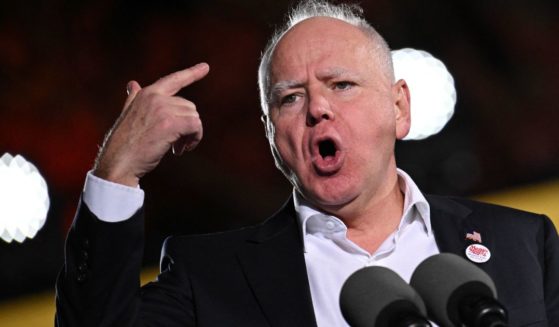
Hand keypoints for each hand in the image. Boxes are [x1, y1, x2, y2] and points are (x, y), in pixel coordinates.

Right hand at [93, 63, 209, 186]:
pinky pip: (196, 126)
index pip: (173, 80)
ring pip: (194, 117)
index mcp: (146, 94)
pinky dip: (195, 139)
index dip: (191, 73)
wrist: (118, 163)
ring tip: (178, 148)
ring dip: (190, 135)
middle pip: (188, 106)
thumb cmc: (123, 144)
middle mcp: (154, 97)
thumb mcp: (127, 115)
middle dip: (187, 125)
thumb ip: (133, 99)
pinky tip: (182, 149)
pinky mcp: (170, 123)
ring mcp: (162, 108)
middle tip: (177, 144)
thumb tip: (132, 83)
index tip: (206, 67)